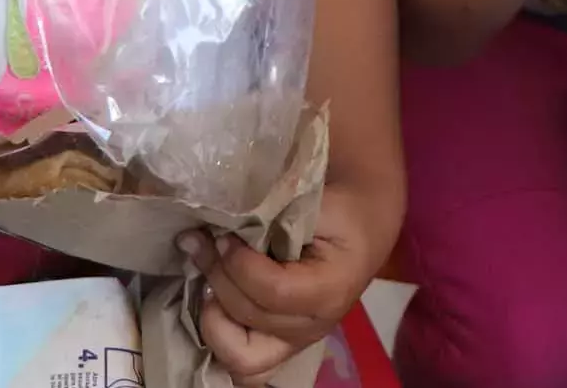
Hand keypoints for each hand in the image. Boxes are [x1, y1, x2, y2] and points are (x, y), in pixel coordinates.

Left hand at [184, 179, 398, 385]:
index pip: (274, 291)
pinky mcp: (279, 345)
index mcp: (332, 288)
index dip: (238, 263)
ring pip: (242, 359)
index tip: (222, 233)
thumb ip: (273, 215)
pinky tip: (211, 299)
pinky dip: (219, 336)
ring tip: (207, 282)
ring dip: (215, 320)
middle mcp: (314, 326)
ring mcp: (296, 342)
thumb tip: (221, 220)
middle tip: (205, 246)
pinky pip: (241, 362)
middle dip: (219, 279)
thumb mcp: (316, 204)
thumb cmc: (339, 211)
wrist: (361, 226)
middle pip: (250, 318)